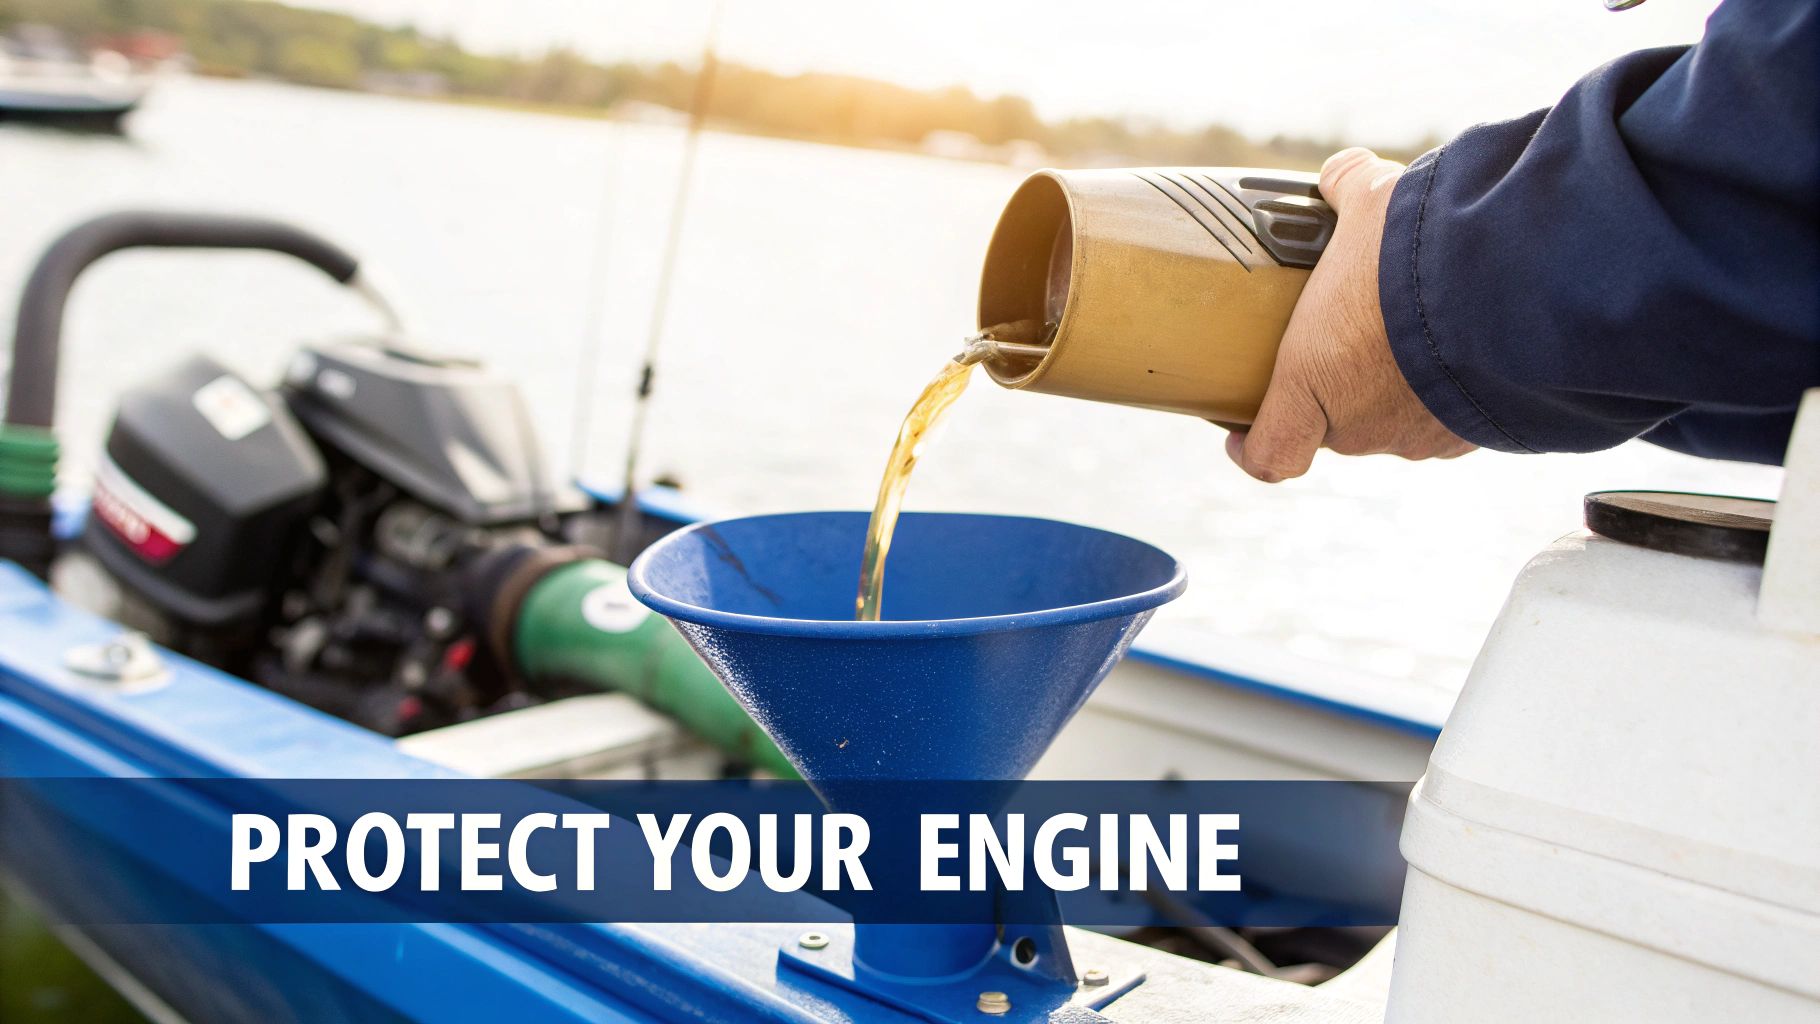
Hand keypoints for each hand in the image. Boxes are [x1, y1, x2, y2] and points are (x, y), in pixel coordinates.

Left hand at [1224, 148, 1474, 481]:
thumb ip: (1345, 189)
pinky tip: (1459, 345)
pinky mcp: (1474, 433)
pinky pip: (1447, 416)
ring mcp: (1421, 436)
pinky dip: (1446, 388)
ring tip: (1411, 333)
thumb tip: (1341, 175)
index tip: (1238, 432)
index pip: (1270, 454)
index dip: (1249, 448)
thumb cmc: (1420, 251)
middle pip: (1334, 424)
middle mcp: (1362, 426)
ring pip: (1394, 419)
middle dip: (1336, 386)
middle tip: (1346, 340)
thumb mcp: (1372, 201)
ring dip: (1394, 386)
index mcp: (1312, 383)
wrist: (1522, 282)